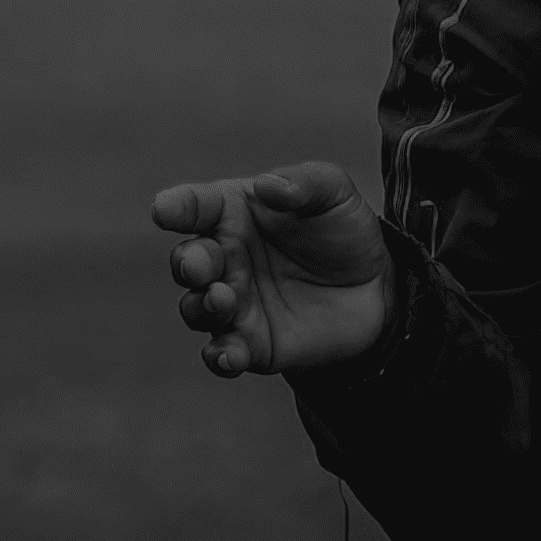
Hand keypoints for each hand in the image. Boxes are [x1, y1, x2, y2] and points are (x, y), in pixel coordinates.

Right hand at [151, 162, 389, 378]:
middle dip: (188, 263)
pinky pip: (222, 354)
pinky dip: (220, 357)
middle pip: (188, 261)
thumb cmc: (342, 231)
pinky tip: (231, 355)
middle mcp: (224, 258)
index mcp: (233, 213)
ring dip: (202, 306)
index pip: (196, 206)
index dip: (177, 207)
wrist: (376, 289)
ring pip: (196, 308)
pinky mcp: (251, 344)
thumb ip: (304, 183)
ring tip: (224, 298)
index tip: (165, 210)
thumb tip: (267, 185)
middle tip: (202, 265)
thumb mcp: (334, 194)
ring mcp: (234, 303)